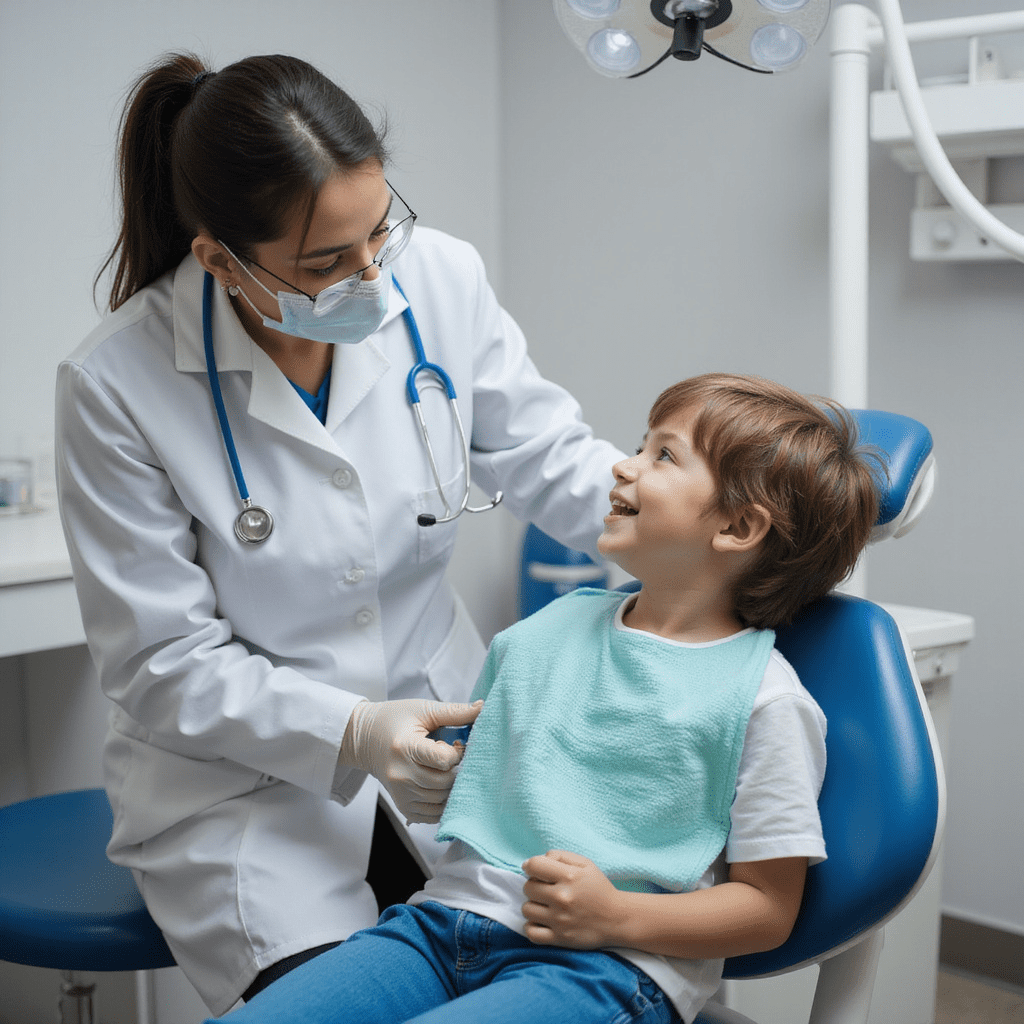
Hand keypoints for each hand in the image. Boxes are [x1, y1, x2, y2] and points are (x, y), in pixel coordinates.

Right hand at [340, 698, 482, 823]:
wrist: (365, 739)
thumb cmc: (395, 720)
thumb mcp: (423, 710)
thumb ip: (455, 712)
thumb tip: (484, 707)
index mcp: (405, 748)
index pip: (444, 760)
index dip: (457, 752)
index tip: (454, 744)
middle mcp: (400, 775)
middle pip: (445, 782)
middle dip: (457, 770)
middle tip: (452, 758)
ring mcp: (400, 794)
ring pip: (442, 800)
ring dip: (452, 786)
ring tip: (445, 769)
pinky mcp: (403, 806)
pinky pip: (433, 814)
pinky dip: (443, 802)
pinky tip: (440, 785)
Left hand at [521, 850, 623, 948]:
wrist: (617, 919)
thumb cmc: (599, 888)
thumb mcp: (585, 864)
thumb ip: (560, 856)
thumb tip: (533, 863)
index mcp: (569, 876)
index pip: (533, 865)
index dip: (530, 866)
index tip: (535, 870)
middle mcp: (562, 898)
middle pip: (527, 888)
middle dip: (534, 885)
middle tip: (545, 889)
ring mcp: (559, 920)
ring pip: (526, 910)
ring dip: (533, 906)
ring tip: (545, 905)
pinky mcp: (559, 939)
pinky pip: (531, 933)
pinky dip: (532, 927)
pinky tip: (541, 921)